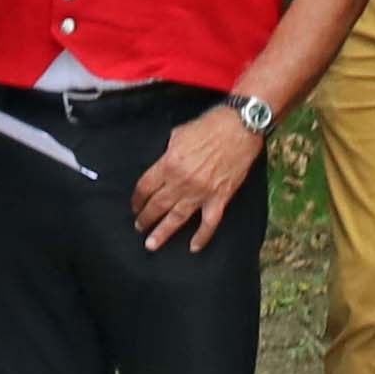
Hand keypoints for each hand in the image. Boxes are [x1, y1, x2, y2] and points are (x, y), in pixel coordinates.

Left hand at [133, 108, 267, 252]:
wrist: (239, 127)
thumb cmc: (209, 126)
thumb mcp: (178, 134)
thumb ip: (167, 153)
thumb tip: (163, 165)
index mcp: (169, 164)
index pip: (146, 187)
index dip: (137, 198)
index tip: (135, 205)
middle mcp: (182, 182)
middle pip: (157, 205)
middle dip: (145, 218)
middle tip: (139, 226)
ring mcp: (201, 192)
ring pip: (177, 218)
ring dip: (162, 232)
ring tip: (151, 244)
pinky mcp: (220, 197)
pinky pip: (209, 222)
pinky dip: (202, 237)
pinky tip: (194, 247)